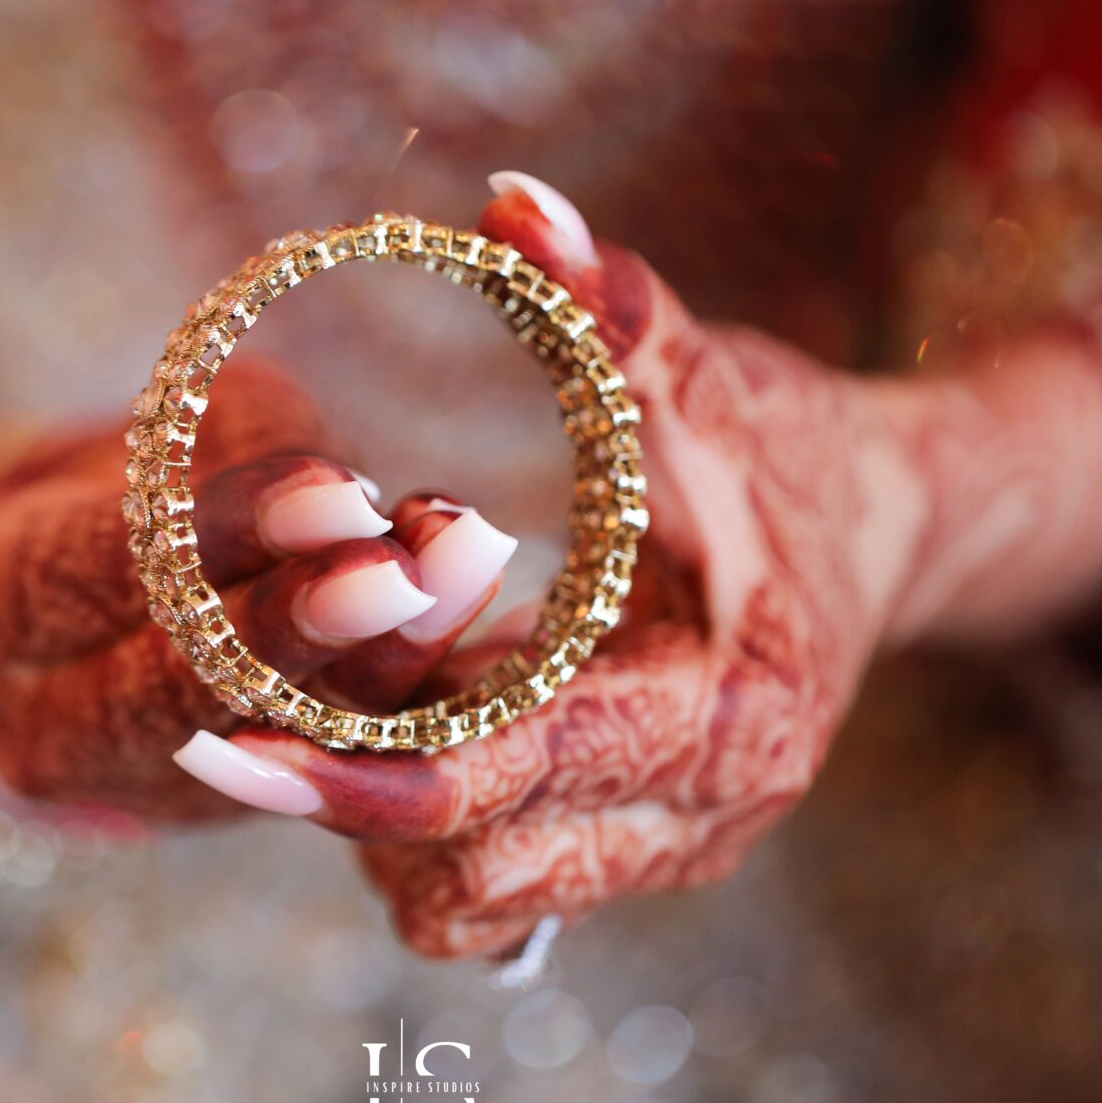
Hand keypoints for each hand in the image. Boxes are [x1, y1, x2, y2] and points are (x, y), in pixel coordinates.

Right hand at [0, 357, 518, 820]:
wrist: (69, 625)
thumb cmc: (115, 488)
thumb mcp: (148, 438)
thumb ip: (230, 450)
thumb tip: (339, 494)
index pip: (97, 572)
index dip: (222, 535)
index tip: (335, 489)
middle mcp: (51, 725)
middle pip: (180, 689)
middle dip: (302, 630)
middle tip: (404, 570)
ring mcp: (155, 783)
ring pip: (276, 741)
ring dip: (385, 663)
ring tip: (468, 573)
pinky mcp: (253, 800)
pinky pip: (343, 763)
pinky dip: (416, 696)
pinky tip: (483, 627)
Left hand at [175, 173, 1101, 955]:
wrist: (881, 531)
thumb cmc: (789, 449)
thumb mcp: (708, 375)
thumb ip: (609, 304)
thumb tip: (509, 201)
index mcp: (726, 714)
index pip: (506, 774)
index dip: (357, 766)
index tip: (220, 742)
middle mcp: (704, 816)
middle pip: (468, 869)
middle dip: (347, 797)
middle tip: (235, 715)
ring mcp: (672, 848)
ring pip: (466, 902)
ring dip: (379, 821)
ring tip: (345, 697)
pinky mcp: (637, 852)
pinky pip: (489, 889)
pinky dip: (423, 830)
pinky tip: (408, 725)